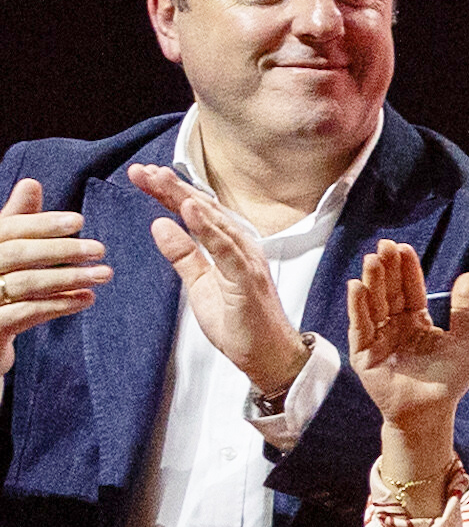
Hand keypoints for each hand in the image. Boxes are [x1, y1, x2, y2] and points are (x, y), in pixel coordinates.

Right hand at [0, 179, 112, 358]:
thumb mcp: (6, 250)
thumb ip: (17, 220)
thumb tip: (31, 183)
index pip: (8, 229)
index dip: (42, 223)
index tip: (79, 220)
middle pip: (17, 254)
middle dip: (61, 250)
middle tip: (100, 249)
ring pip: (25, 283)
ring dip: (69, 278)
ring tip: (104, 274)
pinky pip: (26, 314)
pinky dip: (59, 305)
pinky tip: (87, 299)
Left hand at [120, 162, 306, 401]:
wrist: (268, 356)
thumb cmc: (240, 322)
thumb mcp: (199, 284)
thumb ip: (183, 255)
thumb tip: (160, 225)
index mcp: (229, 247)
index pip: (196, 213)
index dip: (168, 193)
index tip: (142, 176)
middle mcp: (241, 246)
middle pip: (203, 209)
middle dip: (171, 188)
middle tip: (141, 170)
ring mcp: (246, 260)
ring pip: (213, 222)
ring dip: (185, 198)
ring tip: (160, 179)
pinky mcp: (247, 278)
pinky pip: (225, 249)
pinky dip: (207, 228)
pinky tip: (189, 210)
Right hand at [347, 241, 468, 477]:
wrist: (431, 411)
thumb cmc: (449, 379)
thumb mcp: (465, 340)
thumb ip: (465, 310)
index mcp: (417, 321)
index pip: (411, 290)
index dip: (407, 270)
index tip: (404, 248)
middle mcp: (395, 326)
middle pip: (389, 292)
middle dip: (387, 270)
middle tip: (385, 246)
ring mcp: (378, 338)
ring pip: (374, 305)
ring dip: (371, 282)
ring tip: (372, 260)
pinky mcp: (364, 354)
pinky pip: (361, 327)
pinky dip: (358, 307)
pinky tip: (356, 287)